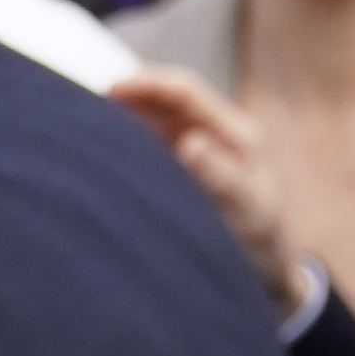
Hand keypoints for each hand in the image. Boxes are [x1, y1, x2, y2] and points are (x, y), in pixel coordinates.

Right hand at [107, 64, 308, 311]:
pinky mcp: (185, 167)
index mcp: (239, 134)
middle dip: (130, 94)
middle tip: (89, 106)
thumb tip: (192, 143)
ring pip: (156, 117)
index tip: (111, 90)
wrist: (265, 272)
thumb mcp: (248, 214)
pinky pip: (153, 142)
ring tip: (90, 125)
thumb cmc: (260, 245)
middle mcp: (219, 133)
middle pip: (167, 98)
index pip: (186, 91)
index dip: (148, 83)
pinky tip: (104, 149)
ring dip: (126, 115)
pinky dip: (129, 139)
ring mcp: (201, 148)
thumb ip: (222, 179)